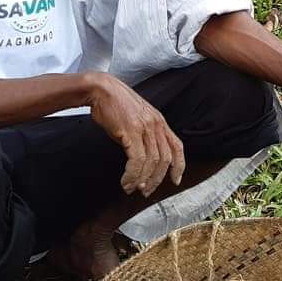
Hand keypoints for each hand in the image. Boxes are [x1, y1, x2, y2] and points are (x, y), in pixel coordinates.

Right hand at [88, 73, 186, 195]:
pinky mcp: (131, 132)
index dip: (179, 165)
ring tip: (132, 188)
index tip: (176, 180)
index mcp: (159, 122)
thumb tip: (141, 158)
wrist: (102, 90)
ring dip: (142, 180)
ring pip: (151, 162)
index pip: (177, 146)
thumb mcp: (137, 119)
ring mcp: (144, 128)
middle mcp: (156, 125)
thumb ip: (143, 135)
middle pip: (164, 159)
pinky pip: (136, 160)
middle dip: (156, 179)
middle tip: (146, 191)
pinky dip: (132, 175)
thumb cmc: (116, 105)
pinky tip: (126, 182)